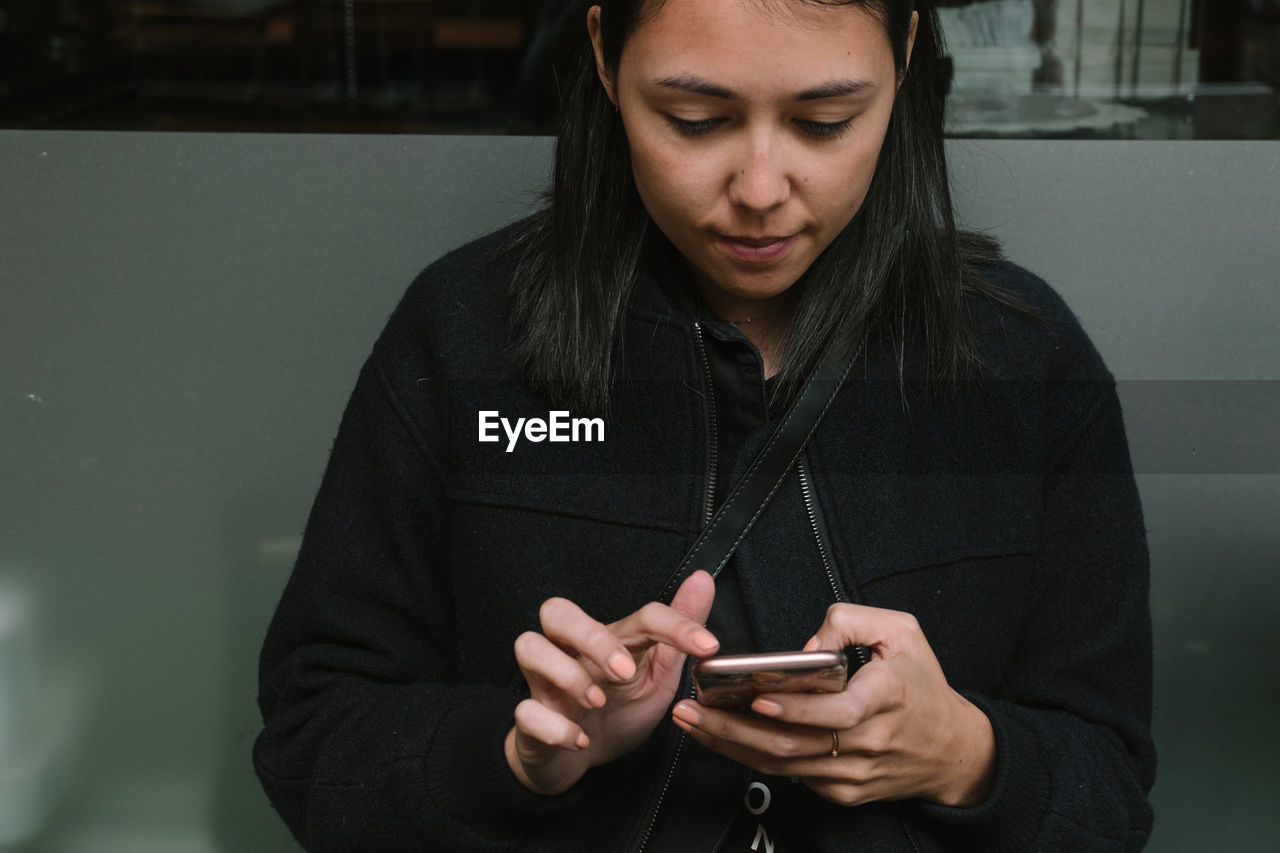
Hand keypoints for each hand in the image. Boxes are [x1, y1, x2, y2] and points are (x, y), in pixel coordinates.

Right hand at [506, 571, 717, 794]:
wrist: (578, 760)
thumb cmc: (617, 709)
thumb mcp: (657, 673)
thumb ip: (678, 631)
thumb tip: (702, 578)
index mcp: (609, 640)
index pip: (637, 615)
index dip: (676, 624)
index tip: (708, 647)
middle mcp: (570, 652)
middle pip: (557, 611)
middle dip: (591, 636)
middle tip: (623, 671)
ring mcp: (545, 683)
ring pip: (529, 647)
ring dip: (566, 673)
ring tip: (597, 701)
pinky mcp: (530, 720)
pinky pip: (524, 712)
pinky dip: (553, 725)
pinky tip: (580, 739)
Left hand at [670, 603, 995, 807]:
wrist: (953, 749)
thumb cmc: (922, 686)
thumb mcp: (902, 632)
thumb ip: (851, 621)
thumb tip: (806, 645)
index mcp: (887, 698)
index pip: (837, 712)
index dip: (795, 709)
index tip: (757, 699)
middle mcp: (869, 741)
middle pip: (793, 745)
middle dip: (734, 730)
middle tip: (694, 710)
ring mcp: (855, 773)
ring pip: (784, 766)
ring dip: (732, 746)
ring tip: (694, 722)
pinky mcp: (844, 791)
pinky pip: (792, 777)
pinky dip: (754, 759)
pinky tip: (725, 739)